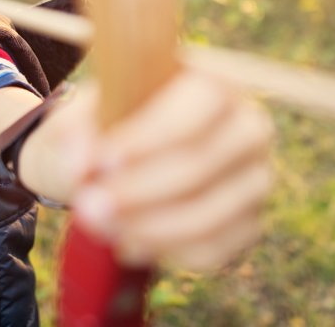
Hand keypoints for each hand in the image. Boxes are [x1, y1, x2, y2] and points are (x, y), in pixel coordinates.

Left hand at [66, 68, 273, 270]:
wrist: (125, 161)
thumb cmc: (111, 125)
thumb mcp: (88, 112)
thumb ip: (78, 128)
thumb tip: (82, 159)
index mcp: (217, 83)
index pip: (199, 105)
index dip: (151, 136)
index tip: (101, 160)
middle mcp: (249, 127)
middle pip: (202, 164)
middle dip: (139, 190)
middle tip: (88, 204)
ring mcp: (256, 178)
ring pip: (209, 214)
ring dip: (147, 226)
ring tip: (101, 225)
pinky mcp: (251, 223)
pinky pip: (216, 249)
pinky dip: (167, 251)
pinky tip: (129, 242)